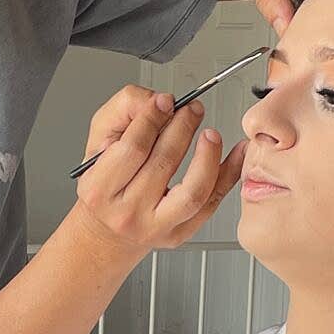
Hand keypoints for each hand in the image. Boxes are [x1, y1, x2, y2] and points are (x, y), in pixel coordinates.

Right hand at [72, 83, 244, 256]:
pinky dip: (228, 175)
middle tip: (191, 110)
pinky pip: (211, 203)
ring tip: (210, 134)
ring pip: (193, 190)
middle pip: (163, 163)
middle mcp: (127, 212)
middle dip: (182, 128)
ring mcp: (156, 227)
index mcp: (100, 189)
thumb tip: (158, 101)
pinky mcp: (180, 233)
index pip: (132, 148)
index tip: (166, 101)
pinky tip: (235, 154)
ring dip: (207, 156)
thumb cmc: (104, 186)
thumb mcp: (98, 142)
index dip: (153, 118)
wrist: (109, 230)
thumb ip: (123, 112)